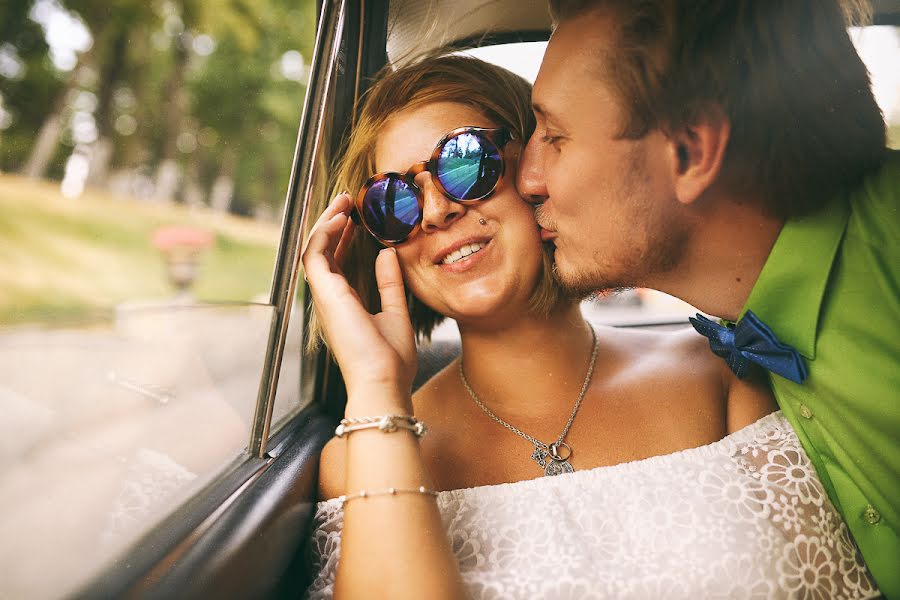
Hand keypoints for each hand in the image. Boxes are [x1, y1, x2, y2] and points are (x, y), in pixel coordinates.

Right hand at [302, 193, 416, 403]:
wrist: (383, 381)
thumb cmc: (390, 360)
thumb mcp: (395, 313)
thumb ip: (390, 284)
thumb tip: (387, 254)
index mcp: (345, 305)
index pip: (338, 264)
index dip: (344, 238)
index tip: (356, 218)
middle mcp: (330, 300)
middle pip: (323, 252)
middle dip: (332, 224)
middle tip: (347, 201)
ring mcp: (325, 297)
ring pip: (314, 249)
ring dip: (326, 223)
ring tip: (342, 202)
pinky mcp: (325, 294)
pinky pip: (315, 255)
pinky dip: (324, 234)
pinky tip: (339, 218)